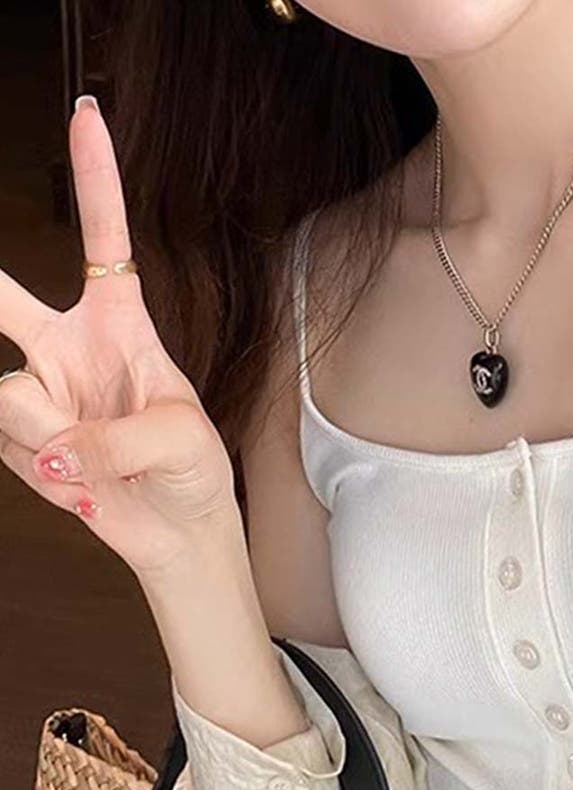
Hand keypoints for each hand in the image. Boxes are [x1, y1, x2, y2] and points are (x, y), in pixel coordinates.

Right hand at [0, 96, 237, 575]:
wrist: (177, 531)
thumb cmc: (194, 471)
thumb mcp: (180, 440)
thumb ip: (115, 438)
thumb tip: (53, 452)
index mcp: (122, 327)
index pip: (104, 240)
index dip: (95, 181)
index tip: (87, 116)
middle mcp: (70, 349)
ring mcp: (40, 390)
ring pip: (9, 394)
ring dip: (53, 437)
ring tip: (96, 462)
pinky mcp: (19, 439)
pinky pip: (2, 439)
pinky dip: (38, 467)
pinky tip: (75, 479)